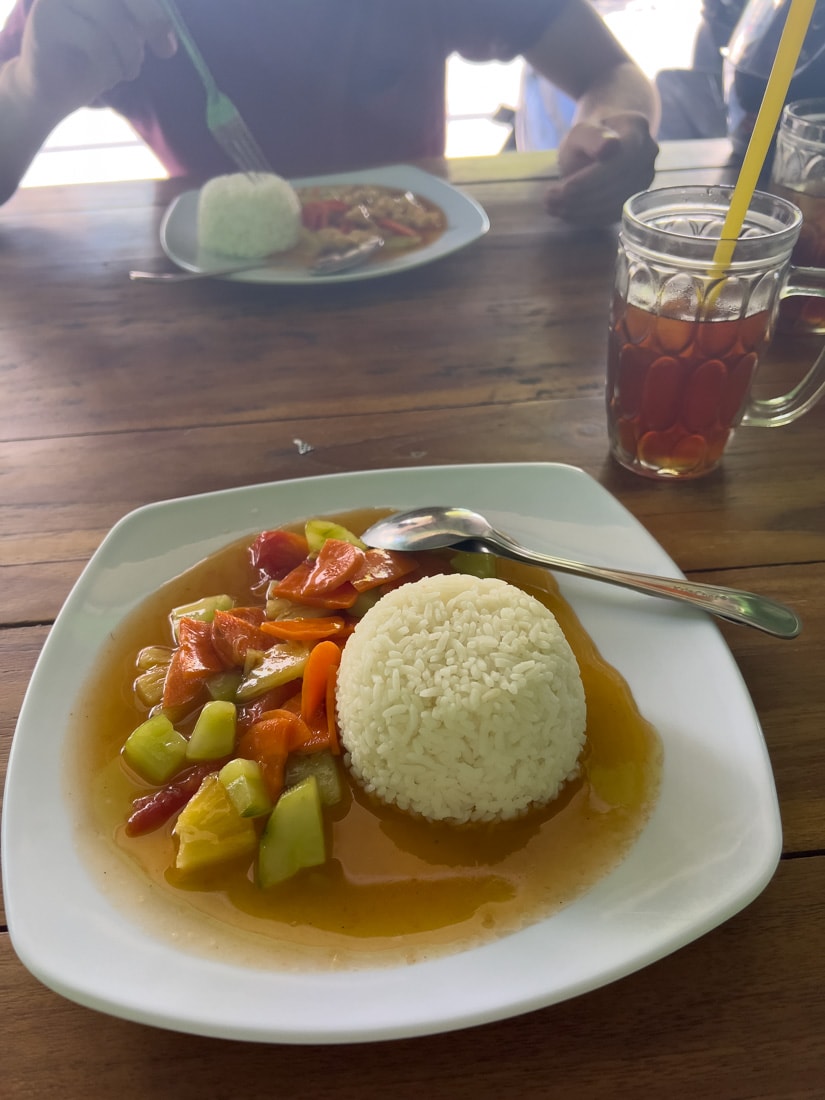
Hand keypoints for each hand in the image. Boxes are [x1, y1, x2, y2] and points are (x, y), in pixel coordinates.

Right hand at [19, 0, 175, 116]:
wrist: (50, 90)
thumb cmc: (91, 61)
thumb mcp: (124, 37)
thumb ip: (142, 22)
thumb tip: (168, 28)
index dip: (155, 10)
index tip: (170, 43)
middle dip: (152, 20)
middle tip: (166, 51)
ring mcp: (56, 1)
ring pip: (110, 16)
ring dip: (130, 51)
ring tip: (129, 72)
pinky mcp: (45, 22)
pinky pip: (93, 41)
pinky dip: (110, 66)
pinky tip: (109, 80)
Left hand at [545, 112, 658, 225]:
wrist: (606, 139)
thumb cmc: (591, 133)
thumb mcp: (583, 129)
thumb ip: (592, 136)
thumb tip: (609, 148)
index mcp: (637, 129)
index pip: (618, 161)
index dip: (590, 180)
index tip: (562, 189)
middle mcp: (648, 155)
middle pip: (616, 186)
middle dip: (581, 198)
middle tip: (549, 201)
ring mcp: (645, 179)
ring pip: (614, 204)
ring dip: (581, 211)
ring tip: (553, 208)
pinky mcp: (635, 199)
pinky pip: (613, 215)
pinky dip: (587, 218)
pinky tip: (566, 214)